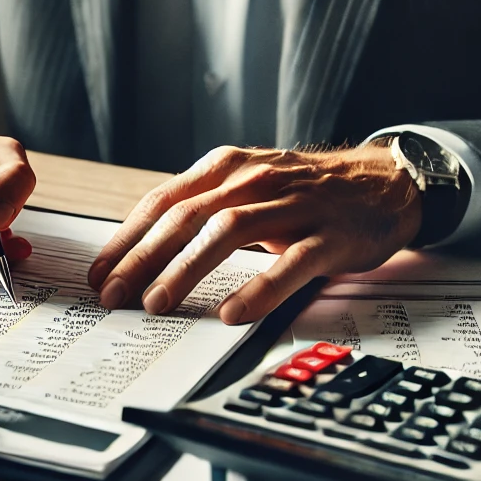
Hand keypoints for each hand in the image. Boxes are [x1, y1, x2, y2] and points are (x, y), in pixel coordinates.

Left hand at [87, 144, 421, 324]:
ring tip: (159, 303)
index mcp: (227, 167)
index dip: (127, 238)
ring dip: (186, 269)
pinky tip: (233, 313)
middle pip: (187, 216)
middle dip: (143, 257)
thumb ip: (203, 207)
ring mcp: (292, 206)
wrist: (380, 182)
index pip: (164, 201)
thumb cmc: (302, 191)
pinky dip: (258, 288)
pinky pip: (289, 264)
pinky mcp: (328, 236)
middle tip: (114, 294)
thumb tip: (144, 249)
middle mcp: (254, 179)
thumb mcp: (247, 185)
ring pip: (228, 233)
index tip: (100, 272)